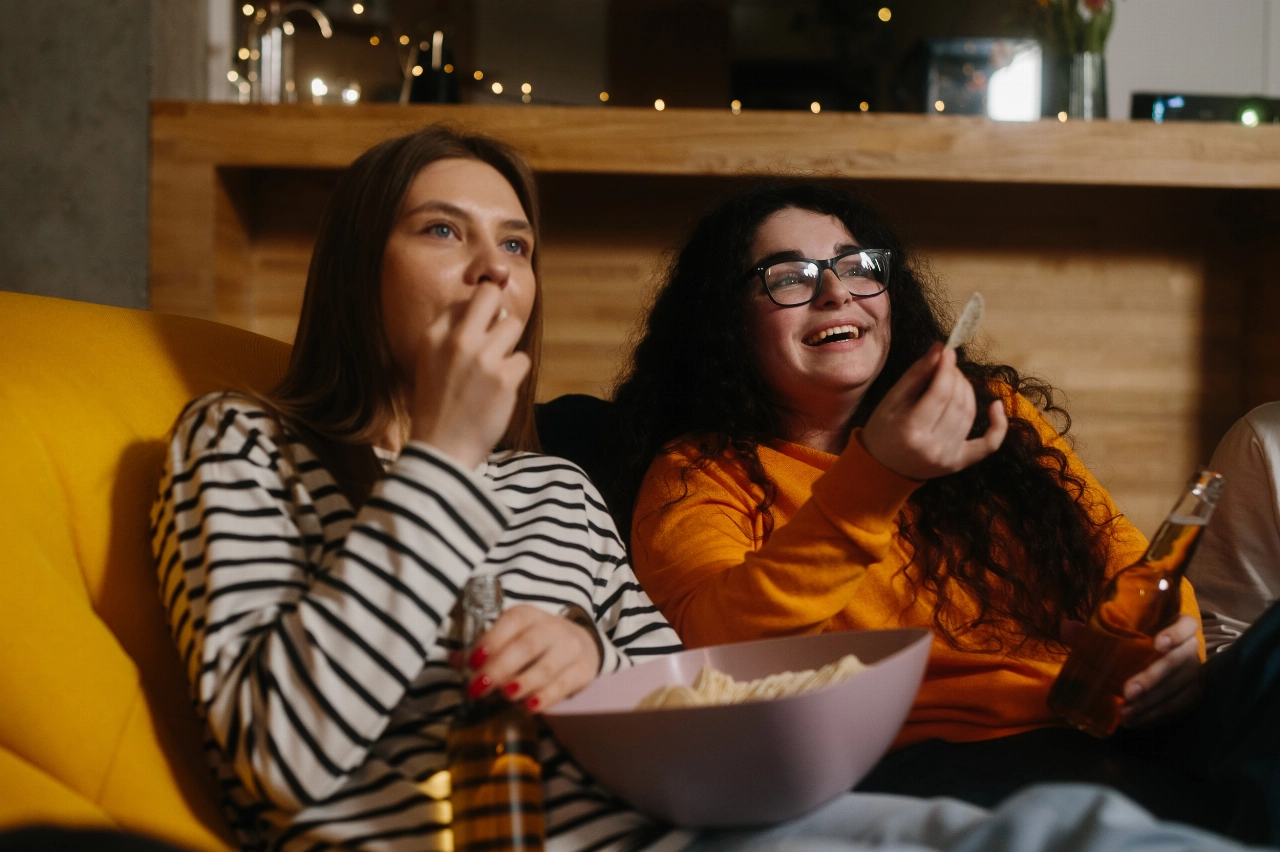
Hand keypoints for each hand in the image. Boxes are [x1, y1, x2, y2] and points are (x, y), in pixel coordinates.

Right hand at [408, 284, 530, 468]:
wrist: (441, 449)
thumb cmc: (437, 405)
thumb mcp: (428, 361)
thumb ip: (449, 331)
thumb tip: (483, 306)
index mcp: (434, 336)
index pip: (465, 299)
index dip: (479, 311)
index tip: (481, 326)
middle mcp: (457, 341)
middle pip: (492, 296)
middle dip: (500, 311)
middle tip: (497, 336)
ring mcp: (482, 358)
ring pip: (513, 326)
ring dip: (509, 346)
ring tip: (494, 369)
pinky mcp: (504, 379)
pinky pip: (522, 360)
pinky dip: (515, 374)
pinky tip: (499, 391)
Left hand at [465, 605, 601, 711]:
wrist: (580, 644)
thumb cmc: (534, 643)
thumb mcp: (511, 638)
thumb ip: (483, 649)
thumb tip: (453, 660)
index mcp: (527, 616)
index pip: (511, 623)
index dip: (491, 641)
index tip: (472, 663)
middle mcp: (550, 628)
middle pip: (527, 646)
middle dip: (501, 667)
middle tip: (479, 688)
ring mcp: (570, 648)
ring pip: (546, 666)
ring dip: (524, 682)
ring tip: (506, 696)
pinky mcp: (583, 670)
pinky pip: (564, 685)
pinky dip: (546, 697)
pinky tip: (530, 706)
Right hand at [860, 343, 1007, 480]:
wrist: (883, 468)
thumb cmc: (882, 430)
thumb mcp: (891, 400)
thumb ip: (916, 374)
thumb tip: (940, 348)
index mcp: (911, 429)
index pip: (940, 392)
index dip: (947, 368)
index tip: (948, 352)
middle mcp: (933, 445)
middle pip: (957, 401)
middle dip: (956, 377)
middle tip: (947, 367)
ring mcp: (949, 457)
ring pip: (969, 414)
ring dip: (967, 391)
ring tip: (956, 381)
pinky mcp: (960, 463)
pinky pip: (989, 445)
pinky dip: (999, 425)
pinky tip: (996, 405)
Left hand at [1058, 615, 1202, 727]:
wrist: (1156, 660)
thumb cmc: (1133, 642)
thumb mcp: (1116, 635)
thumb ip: (1092, 632)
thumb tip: (1065, 628)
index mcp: (1177, 626)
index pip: (1186, 625)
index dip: (1175, 633)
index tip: (1157, 644)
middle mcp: (1190, 650)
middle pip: (1178, 662)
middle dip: (1152, 678)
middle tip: (1127, 692)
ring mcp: (1194, 674)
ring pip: (1178, 689)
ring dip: (1152, 703)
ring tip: (1125, 713)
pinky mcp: (1192, 695)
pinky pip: (1178, 707)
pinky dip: (1156, 715)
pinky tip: (1136, 721)